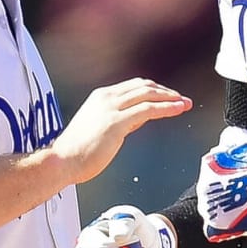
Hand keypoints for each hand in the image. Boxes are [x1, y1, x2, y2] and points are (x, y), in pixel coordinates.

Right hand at [52, 78, 191, 186]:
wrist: (62, 161)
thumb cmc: (77, 152)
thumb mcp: (98, 127)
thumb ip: (118, 120)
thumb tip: (137, 119)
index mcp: (101, 97)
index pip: (133, 86)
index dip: (154, 90)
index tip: (168, 96)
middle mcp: (106, 98)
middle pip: (144, 86)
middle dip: (166, 91)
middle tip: (181, 99)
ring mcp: (111, 108)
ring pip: (148, 95)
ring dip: (170, 98)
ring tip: (184, 104)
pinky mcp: (117, 122)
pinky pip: (148, 110)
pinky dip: (166, 108)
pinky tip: (177, 110)